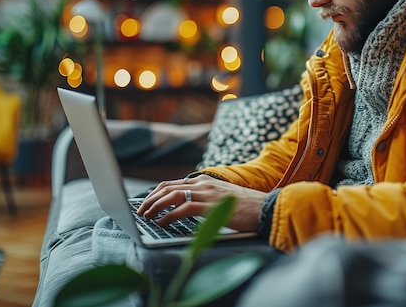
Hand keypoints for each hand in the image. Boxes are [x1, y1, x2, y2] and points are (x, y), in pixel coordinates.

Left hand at [136, 175, 266, 231]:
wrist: (265, 208)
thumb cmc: (246, 208)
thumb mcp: (222, 199)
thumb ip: (205, 200)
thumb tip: (187, 210)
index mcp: (205, 182)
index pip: (173, 184)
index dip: (156, 193)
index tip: (146, 202)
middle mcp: (203, 184)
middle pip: (168, 187)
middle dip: (150, 199)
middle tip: (140, 211)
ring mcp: (207, 194)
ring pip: (172, 196)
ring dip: (155, 206)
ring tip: (146, 217)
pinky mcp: (211, 206)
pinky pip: (182, 209)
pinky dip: (168, 216)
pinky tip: (161, 223)